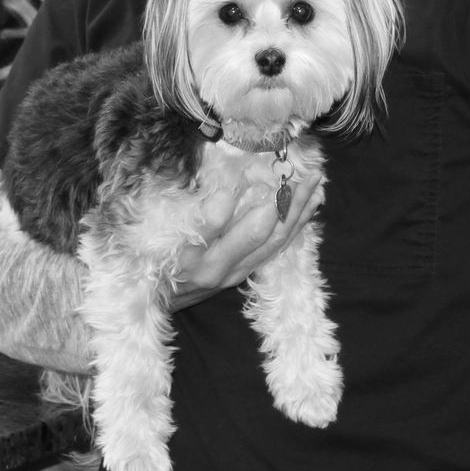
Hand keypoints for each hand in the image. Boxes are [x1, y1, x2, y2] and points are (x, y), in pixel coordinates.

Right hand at [166, 144, 325, 311]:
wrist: (159, 302)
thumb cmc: (154, 260)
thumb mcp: (157, 236)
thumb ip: (181, 209)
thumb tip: (215, 178)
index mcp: (188, 255)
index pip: (214, 221)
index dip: (231, 194)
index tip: (246, 168)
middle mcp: (215, 267)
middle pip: (258, 232)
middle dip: (283, 200)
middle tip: (301, 172)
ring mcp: (235, 273)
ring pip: (275, 241)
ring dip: (297, 211)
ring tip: (315, 184)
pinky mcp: (245, 273)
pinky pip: (277, 249)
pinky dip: (296, 226)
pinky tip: (309, 207)